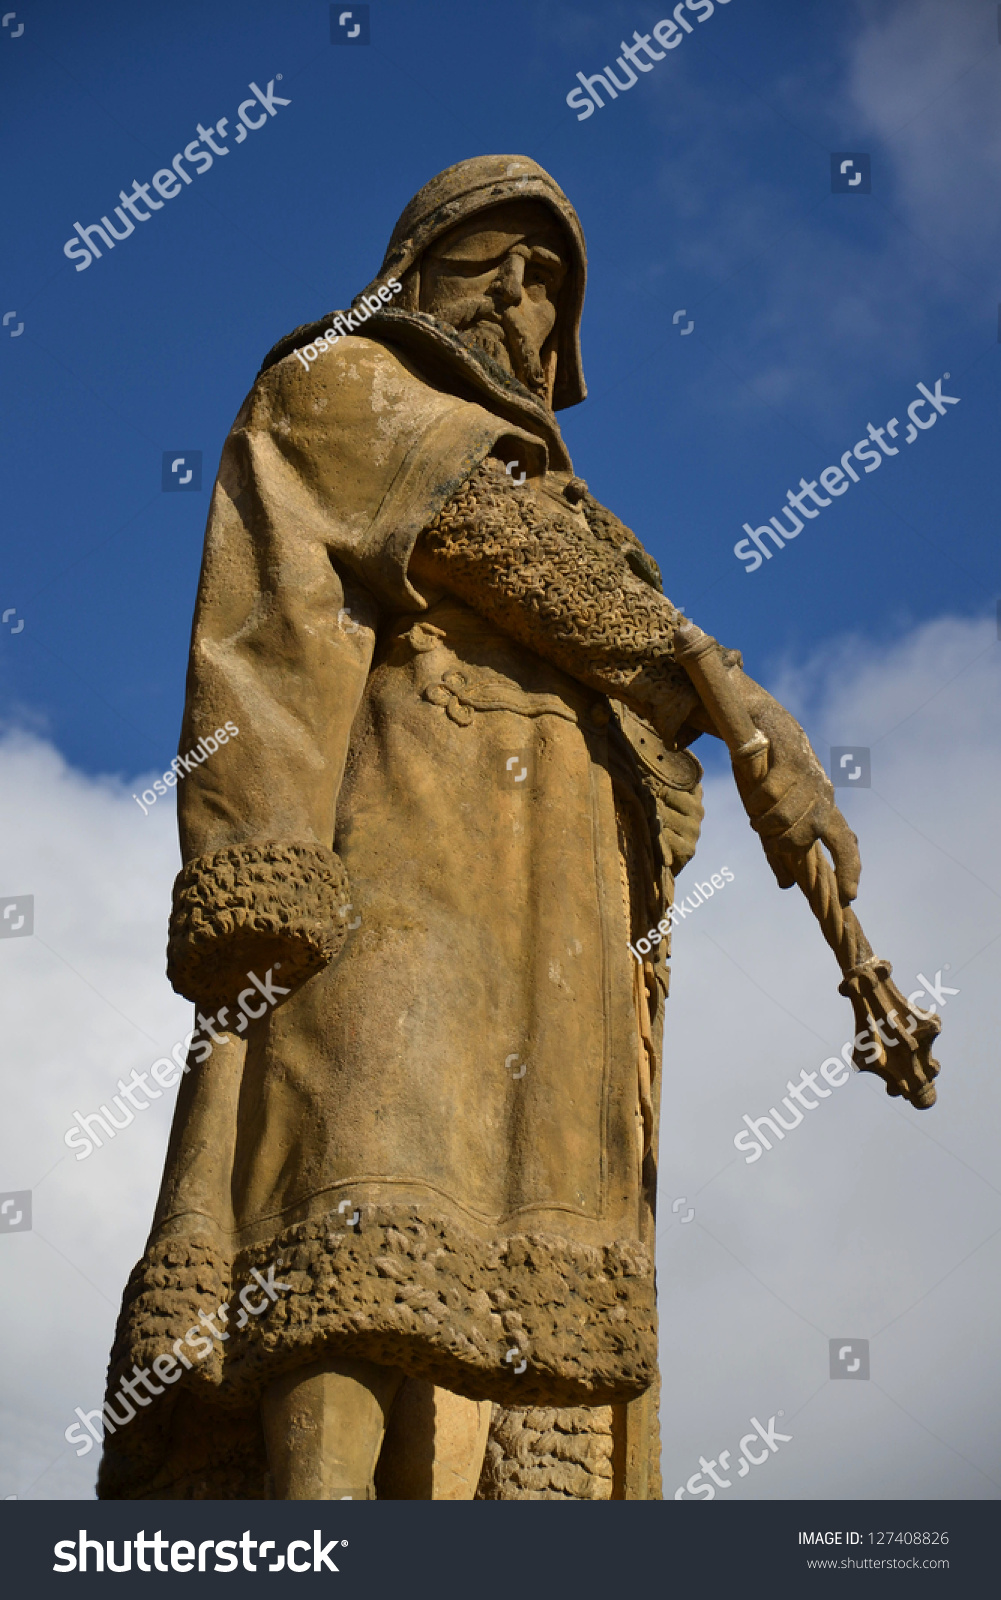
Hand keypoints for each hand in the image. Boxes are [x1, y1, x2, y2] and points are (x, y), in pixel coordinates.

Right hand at [732, 692, 860, 903]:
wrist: (761, 724)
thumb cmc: (769, 774)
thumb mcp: (774, 815)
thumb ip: (780, 849)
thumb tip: (787, 885)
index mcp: (824, 811)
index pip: (847, 845)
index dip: (850, 870)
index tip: (848, 897)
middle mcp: (823, 796)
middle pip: (804, 838)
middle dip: (780, 842)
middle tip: (765, 832)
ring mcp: (810, 778)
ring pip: (784, 818)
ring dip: (763, 821)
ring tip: (756, 812)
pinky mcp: (792, 761)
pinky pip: (770, 795)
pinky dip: (756, 800)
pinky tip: (754, 795)